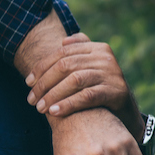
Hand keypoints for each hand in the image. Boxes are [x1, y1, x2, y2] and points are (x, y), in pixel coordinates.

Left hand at [26, 33, 141, 133]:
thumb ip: (78, 53)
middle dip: (44, 83)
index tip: (27, 82)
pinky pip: (87, 96)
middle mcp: (105, 57)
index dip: (42, 67)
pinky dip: (68, 104)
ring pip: (74, 80)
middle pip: (66, 65)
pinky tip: (55, 112)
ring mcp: (112, 73)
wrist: (127, 112)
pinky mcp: (117, 91)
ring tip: (40, 108)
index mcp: (97, 48)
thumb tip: (62, 42)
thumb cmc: (101, 89)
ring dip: (53, 94)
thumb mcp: (91, 68)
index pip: (62, 53)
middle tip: (32, 100)